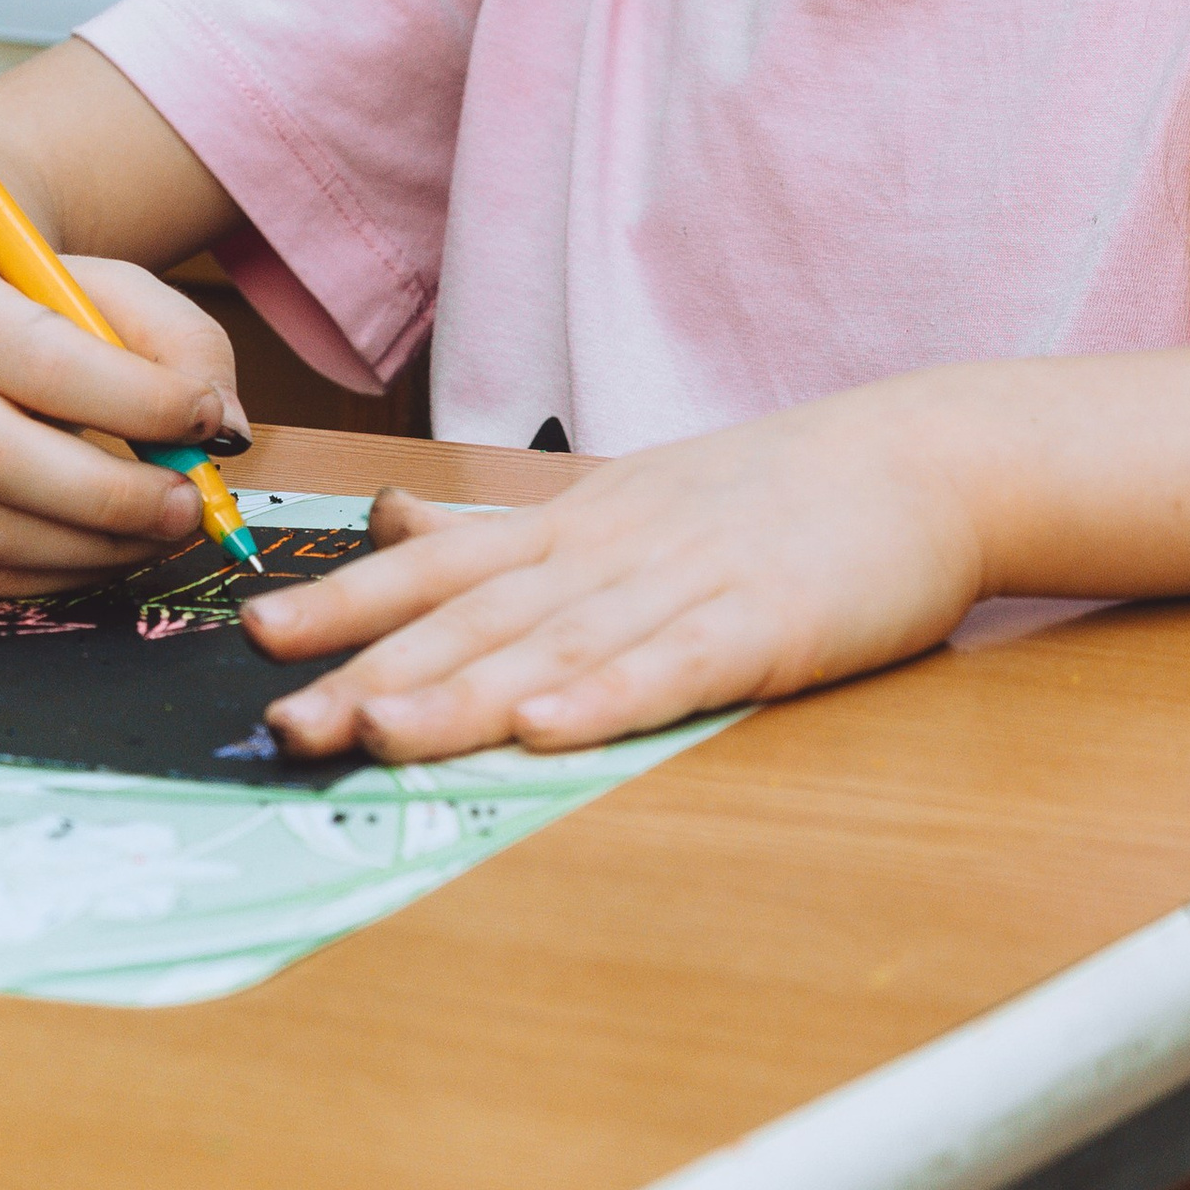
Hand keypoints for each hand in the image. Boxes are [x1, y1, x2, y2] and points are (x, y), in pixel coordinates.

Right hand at [0, 256, 247, 593]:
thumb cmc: (49, 323)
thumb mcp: (119, 298)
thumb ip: (186, 345)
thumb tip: (227, 430)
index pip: (46, 365)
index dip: (138, 401)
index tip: (207, 419)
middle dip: (111, 496)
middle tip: (190, 505)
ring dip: (98, 547)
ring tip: (167, 528)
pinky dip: (65, 575)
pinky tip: (116, 548)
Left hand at [246, 383, 986, 760]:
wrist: (930, 457)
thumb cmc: (779, 490)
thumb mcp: (632, 493)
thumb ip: (512, 525)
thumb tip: (393, 519)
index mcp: (583, 523)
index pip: (446, 562)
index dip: (350, 598)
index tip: (258, 636)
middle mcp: (619, 550)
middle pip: (483, 615)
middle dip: (376, 668)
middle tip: (286, 722)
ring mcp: (693, 584)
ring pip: (561, 646)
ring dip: (466, 694)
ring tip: (379, 732)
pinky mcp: (771, 625)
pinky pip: (680, 666)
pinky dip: (611, 698)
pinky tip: (553, 728)